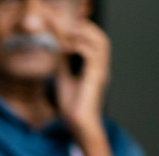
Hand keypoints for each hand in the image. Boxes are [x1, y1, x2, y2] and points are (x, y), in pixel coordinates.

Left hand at [55, 20, 110, 142]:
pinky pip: (92, 55)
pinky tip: (66, 47)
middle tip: (68, 26)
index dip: (83, 33)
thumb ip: (63, 65)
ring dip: (84, 35)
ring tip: (68, 33)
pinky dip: (80, 47)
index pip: (95, 43)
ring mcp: (101, 71)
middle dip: (86, 29)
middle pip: (101, 39)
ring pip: (100, 43)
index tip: (66, 29)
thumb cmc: (73, 108)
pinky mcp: (97, 77)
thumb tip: (56, 51)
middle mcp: (101, 67)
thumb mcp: (64, 80)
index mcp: (95, 68)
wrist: (79, 125)